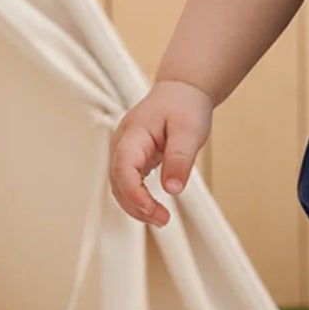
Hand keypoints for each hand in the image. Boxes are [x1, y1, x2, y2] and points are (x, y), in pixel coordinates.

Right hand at [108, 80, 213, 227]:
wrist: (183, 90)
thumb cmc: (185, 105)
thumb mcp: (190, 131)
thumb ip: (180, 159)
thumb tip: (173, 190)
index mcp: (133, 134)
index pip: (123, 169)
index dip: (134, 194)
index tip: (153, 210)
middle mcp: (121, 144)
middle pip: (118, 182)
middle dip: (136, 206)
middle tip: (163, 219)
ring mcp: (123, 151)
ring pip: (120, 186)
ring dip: (136, 206)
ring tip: (161, 218)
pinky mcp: (131, 157)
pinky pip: (127, 182)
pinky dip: (137, 197)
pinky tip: (153, 208)